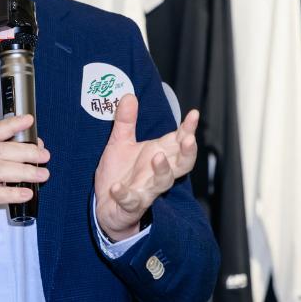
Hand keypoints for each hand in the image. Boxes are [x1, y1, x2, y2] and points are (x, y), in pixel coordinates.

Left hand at [94, 93, 197, 240]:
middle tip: (188, 139)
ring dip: (162, 170)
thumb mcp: (120, 143)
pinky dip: (125, 194)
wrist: (107, 206)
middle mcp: (156, 173)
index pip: (177, 141)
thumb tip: (129, 95)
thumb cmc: (120, 173)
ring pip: (163, 183)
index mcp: (158, 155)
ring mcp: (146, 190)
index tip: (193, 114)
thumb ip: (126, 121)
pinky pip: (131, 200)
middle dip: (187, 152)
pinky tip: (116, 187)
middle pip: (182, 164)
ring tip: (156, 156)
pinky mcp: (131, 205)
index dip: (187, 129)